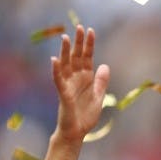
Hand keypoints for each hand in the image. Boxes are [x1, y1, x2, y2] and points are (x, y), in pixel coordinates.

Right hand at [51, 25, 109, 142]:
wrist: (77, 132)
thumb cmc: (86, 115)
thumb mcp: (99, 96)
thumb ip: (101, 81)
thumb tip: (105, 65)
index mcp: (85, 78)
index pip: (87, 57)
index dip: (89, 44)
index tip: (91, 30)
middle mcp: (76, 78)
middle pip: (76, 57)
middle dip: (78, 43)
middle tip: (79, 27)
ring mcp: (68, 85)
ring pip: (65, 65)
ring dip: (65, 52)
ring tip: (65, 38)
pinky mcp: (62, 94)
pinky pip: (58, 79)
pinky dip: (56, 70)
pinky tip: (55, 59)